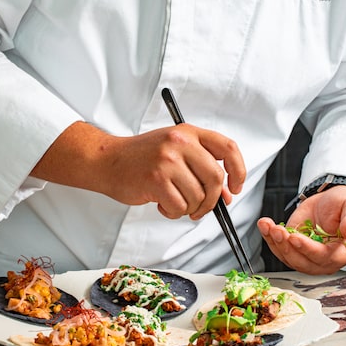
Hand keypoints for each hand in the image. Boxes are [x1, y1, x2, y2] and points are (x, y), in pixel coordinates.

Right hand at [31, 121, 245, 220]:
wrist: (107, 161)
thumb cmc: (141, 158)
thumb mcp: (175, 152)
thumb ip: (201, 168)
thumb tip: (227, 196)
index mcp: (189, 132)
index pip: (228, 148)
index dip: (238, 170)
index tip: (235, 187)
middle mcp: (180, 143)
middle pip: (216, 179)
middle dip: (212, 200)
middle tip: (201, 207)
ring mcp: (168, 160)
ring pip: (198, 197)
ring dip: (190, 208)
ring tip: (174, 201)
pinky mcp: (156, 180)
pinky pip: (179, 207)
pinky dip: (173, 212)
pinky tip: (162, 204)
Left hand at [257, 185, 345, 273]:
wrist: (333, 201)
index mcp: (343, 253)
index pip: (324, 257)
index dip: (308, 249)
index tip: (294, 237)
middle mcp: (324, 259)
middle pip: (303, 262)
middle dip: (287, 247)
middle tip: (278, 230)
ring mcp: (307, 255)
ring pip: (288, 258)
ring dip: (275, 243)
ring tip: (267, 225)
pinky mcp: (294, 247)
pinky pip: (280, 249)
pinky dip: (269, 238)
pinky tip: (264, 225)